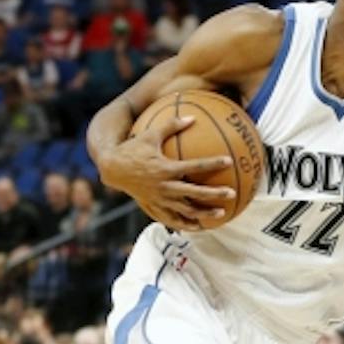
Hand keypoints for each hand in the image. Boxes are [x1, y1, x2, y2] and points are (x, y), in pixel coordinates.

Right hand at [96, 117, 236, 230]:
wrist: (112, 169)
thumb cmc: (132, 149)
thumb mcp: (150, 134)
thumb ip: (171, 125)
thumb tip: (192, 117)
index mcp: (165, 168)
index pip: (194, 166)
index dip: (212, 163)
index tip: (228, 161)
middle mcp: (164, 186)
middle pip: (195, 193)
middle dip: (214, 194)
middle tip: (231, 193)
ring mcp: (160, 199)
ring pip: (186, 210)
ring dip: (205, 213)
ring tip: (222, 213)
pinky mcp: (154, 207)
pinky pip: (173, 219)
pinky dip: (187, 224)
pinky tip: (200, 226)